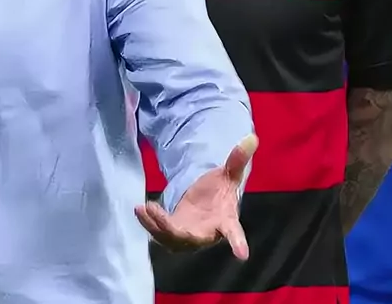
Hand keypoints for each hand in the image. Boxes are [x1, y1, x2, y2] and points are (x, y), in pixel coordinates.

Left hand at [135, 133, 257, 259]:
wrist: (206, 203)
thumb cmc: (220, 191)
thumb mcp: (229, 173)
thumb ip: (238, 159)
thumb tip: (251, 137)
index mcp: (225, 220)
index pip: (234, 232)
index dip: (238, 242)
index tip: (242, 254)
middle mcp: (207, 234)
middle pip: (192, 239)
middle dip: (175, 232)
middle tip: (161, 219)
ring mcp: (188, 237)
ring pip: (171, 238)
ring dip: (156, 226)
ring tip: (143, 208)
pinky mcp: (173, 234)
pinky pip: (160, 234)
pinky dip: (149, 224)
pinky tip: (140, 209)